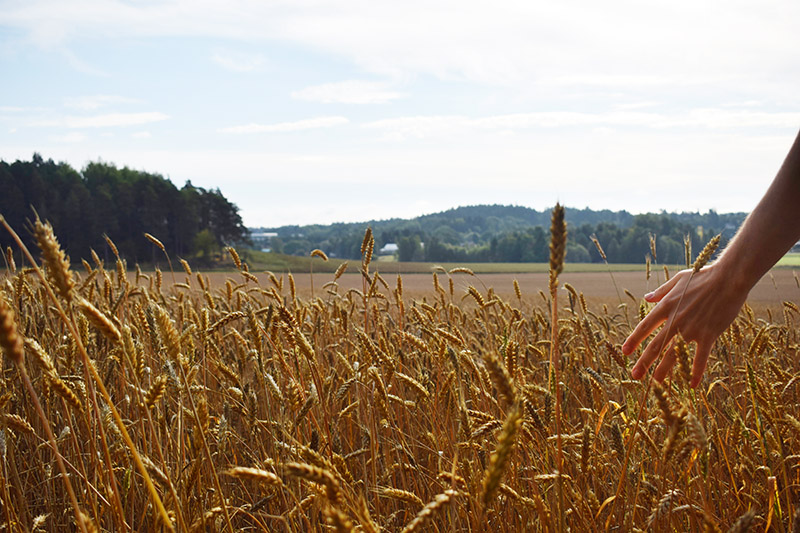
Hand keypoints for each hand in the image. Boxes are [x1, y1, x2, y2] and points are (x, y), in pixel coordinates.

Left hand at [621, 263, 745, 387]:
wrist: (729, 278)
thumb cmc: (703, 277)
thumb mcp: (678, 280)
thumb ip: (661, 291)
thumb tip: (646, 298)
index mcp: (666, 306)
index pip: (644, 327)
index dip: (634, 340)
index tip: (625, 352)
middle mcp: (675, 320)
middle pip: (655, 345)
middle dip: (644, 362)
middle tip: (635, 375)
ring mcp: (691, 329)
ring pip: (673, 354)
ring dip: (663, 370)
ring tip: (656, 383)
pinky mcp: (708, 334)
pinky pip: (700, 357)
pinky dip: (696, 372)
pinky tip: (691, 384)